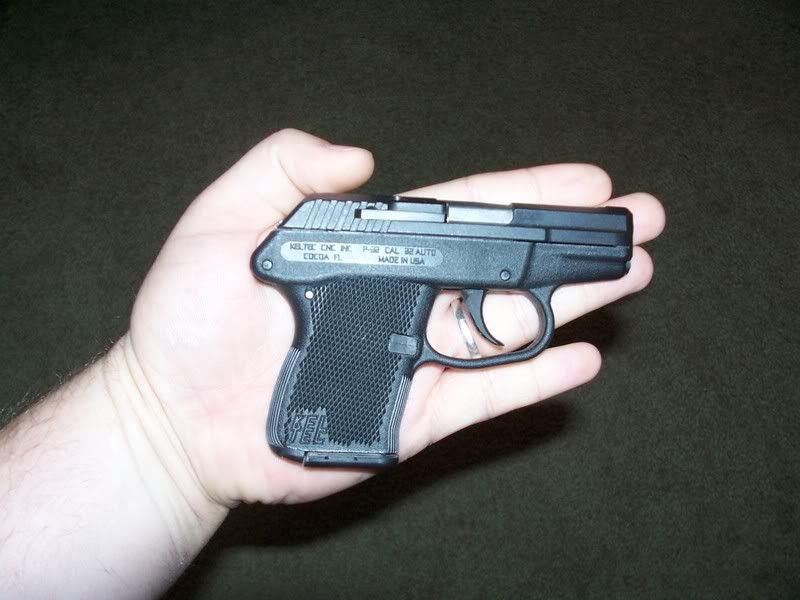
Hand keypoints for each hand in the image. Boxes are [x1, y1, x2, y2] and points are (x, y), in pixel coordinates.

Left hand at [126, 129, 664, 507]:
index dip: (526, 197)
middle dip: (574, 244)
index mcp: (373, 252)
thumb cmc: (189, 323)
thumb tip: (360, 158)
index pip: (464, 214)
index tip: (588, 183)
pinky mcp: (415, 416)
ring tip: (633, 275)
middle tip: (641, 225)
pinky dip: (533, 377)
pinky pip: (485, 394)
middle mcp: (405, 299)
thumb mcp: (219, 224)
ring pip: (509, 325)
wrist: (176, 422)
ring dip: (574, 301)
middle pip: (506, 267)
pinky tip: (581, 356)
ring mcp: (415, 357)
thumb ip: (281, 172)